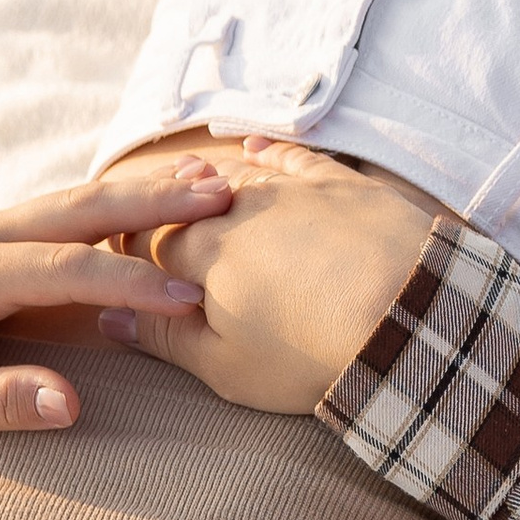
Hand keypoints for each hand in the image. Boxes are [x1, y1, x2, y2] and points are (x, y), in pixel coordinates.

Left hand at [0, 159, 233, 449]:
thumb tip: (70, 403)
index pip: (68, 270)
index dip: (133, 282)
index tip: (191, 298)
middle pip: (82, 208)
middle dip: (155, 200)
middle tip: (222, 193)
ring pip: (79, 199)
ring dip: (145, 190)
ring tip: (211, 180)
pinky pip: (67, 211)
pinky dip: (119, 202)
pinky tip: (162, 196)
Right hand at [123, 136, 437, 413]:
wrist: (408, 316)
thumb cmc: (312, 355)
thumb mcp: (227, 367)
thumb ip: (165, 338)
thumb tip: (112, 316)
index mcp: (201, 252)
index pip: (144, 239)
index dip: (126, 250)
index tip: (118, 260)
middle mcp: (237, 206)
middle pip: (182, 202)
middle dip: (160, 213)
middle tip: (149, 225)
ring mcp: (289, 187)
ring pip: (230, 175)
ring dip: (204, 183)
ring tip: (189, 191)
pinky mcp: (337, 182)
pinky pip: (290, 156)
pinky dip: (266, 154)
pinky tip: (254, 152)